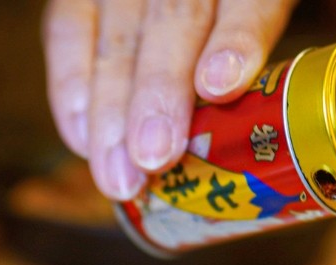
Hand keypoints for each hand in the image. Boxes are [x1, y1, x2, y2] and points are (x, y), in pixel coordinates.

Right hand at [42, 0, 299, 200]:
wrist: (200, 2)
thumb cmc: (233, 27)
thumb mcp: (267, 28)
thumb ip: (265, 63)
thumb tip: (267, 148)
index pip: (251, 2)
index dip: (236, 41)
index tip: (219, 86)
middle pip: (175, 20)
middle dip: (158, 94)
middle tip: (152, 159)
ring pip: (118, 38)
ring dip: (112, 114)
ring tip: (118, 177)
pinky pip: (68, 31)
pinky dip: (71, 91)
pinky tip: (82, 142)